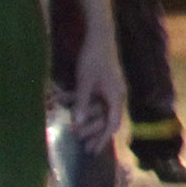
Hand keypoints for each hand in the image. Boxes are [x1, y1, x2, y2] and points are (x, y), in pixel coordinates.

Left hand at [72, 31, 127, 148]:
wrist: (100, 36)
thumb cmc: (93, 58)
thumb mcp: (85, 82)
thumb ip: (82, 103)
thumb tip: (77, 124)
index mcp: (115, 97)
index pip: (111, 123)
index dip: (102, 138)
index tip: (93, 150)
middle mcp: (116, 95)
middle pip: (106, 120)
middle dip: (94, 133)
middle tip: (83, 146)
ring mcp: (111, 89)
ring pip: (100, 110)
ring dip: (87, 120)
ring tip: (76, 130)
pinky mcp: (105, 83)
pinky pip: (96, 100)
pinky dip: (84, 105)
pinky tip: (68, 105)